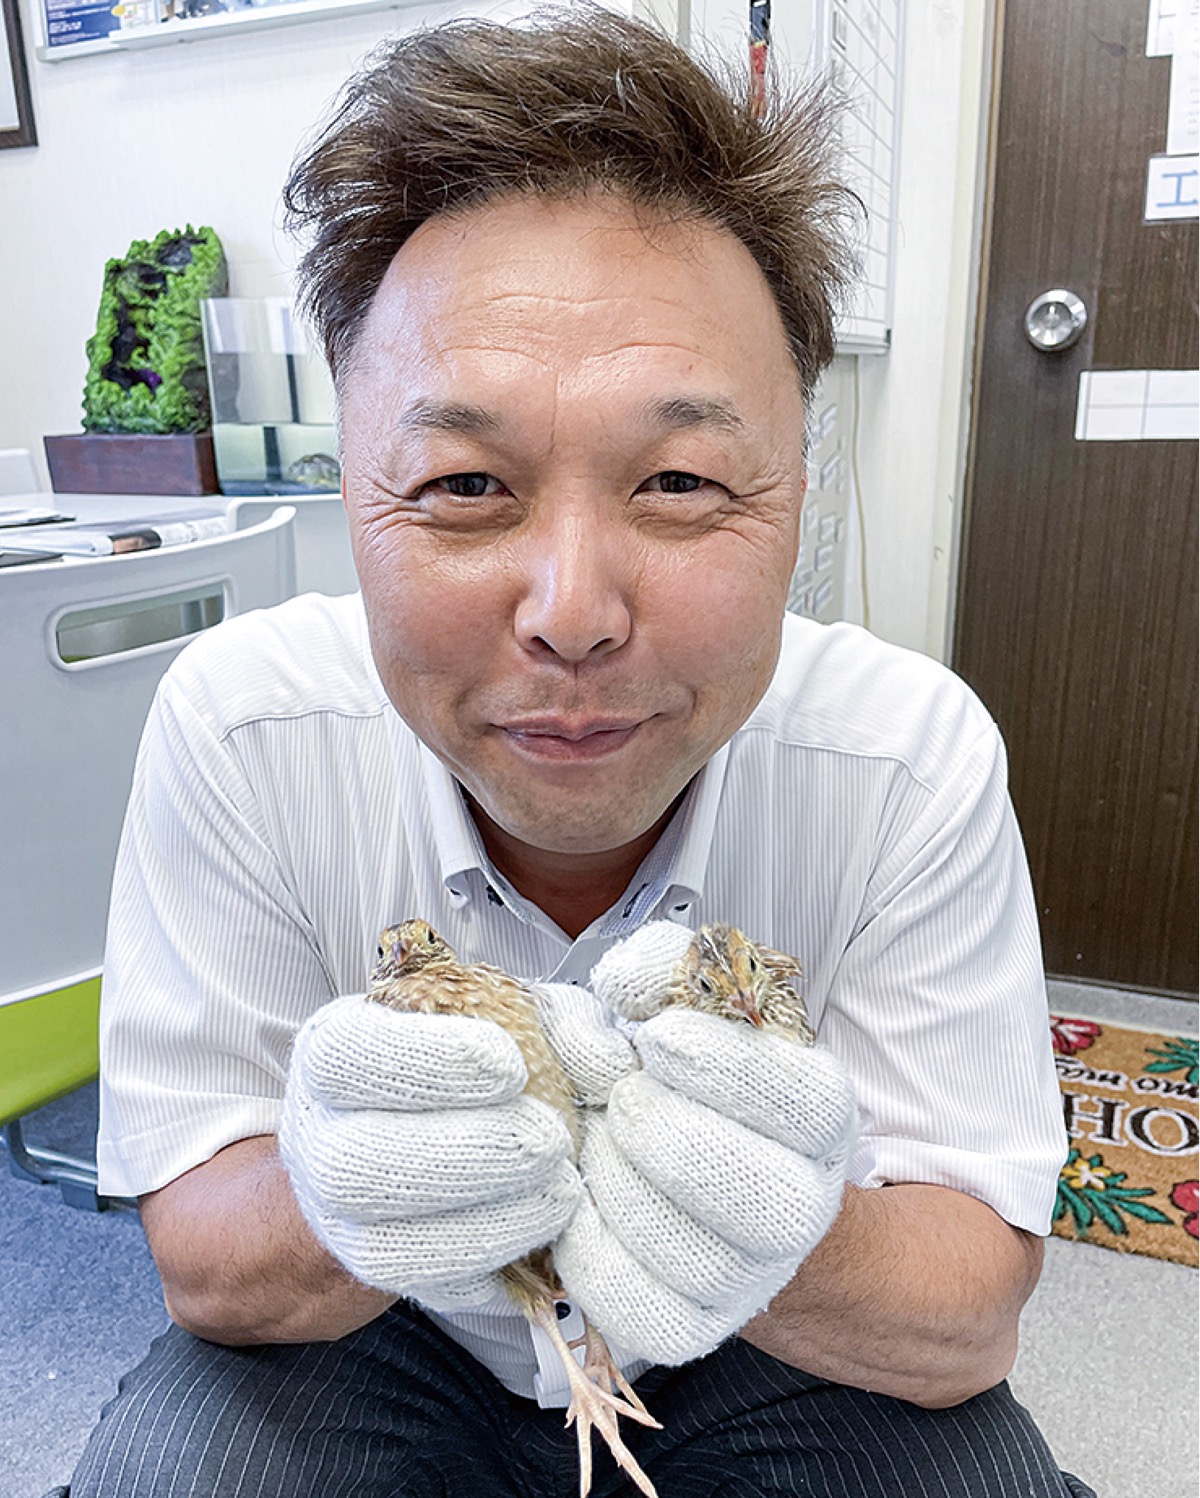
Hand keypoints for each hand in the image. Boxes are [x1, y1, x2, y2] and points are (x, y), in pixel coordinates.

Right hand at [277, 993, 580, 1309]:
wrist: (424, 1139)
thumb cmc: (471, 1067)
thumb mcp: (517, 1016)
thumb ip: (561, 1023)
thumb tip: (603, 1061)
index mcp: (334, 1055)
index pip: (346, 1057)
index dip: (424, 1063)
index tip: (508, 1066)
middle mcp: (318, 1140)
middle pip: (356, 1164)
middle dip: (464, 1154)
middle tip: (547, 1139)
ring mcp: (341, 1220)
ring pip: (387, 1244)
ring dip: (487, 1220)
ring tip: (560, 1190)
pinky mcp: (384, 1276)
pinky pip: (428, 1291)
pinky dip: (493, 1264)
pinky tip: (545, 1229)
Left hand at [554, 928, 857, 1365]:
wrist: (705, 1183)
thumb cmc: (692, 1084)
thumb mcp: (693, 1009)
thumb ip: (662, 970)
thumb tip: (623, 983)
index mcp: (822, 1117)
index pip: (796, 1099)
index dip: (720, 1064)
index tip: (659, 1036)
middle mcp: (801, 1205)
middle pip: (730, 1177)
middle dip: (649, 1123)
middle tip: (619, 1095)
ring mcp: (748, 1278)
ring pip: (672, 1241)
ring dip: (610, 1176)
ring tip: (599, 1141)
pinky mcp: (687, 1327)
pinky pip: (623, 1296)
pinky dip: (584, 1238)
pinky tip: (585, 1196)